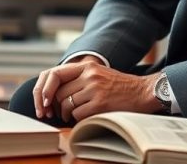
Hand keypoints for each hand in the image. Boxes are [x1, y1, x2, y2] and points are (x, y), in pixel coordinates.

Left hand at [34, 61, 160, 121]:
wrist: (143, 92)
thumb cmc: (119, 86)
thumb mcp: (98, 73)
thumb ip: (79, 77)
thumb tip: (54, 91)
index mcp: (87, 66)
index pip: (55, 74)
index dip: (45, 89)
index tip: (43, 101)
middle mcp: (89, 75)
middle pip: (59, 93)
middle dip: (56, 107)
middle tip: (59, 114)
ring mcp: (95, 89)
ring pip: (67, 105)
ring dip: (67, 115)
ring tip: (73, 116)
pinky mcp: (101, 103)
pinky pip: (78, 114)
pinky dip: (78, 119)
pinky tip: (85, 118)